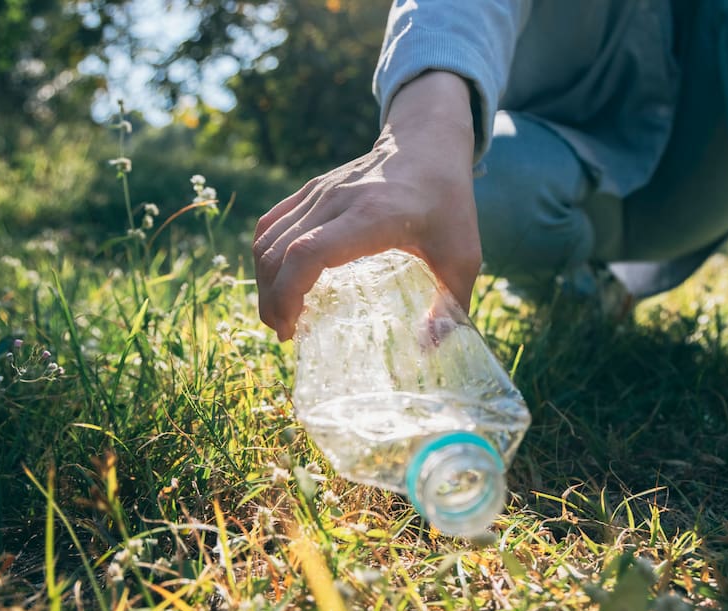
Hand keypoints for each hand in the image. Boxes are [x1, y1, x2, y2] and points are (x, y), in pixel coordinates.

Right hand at [252, 72, 478, 340]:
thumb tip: (429, 349)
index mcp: (372, 216)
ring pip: (268, 238)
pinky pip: (271, 224)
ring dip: (264, 281)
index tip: (292, 328)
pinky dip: (265, 256)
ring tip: (278, 316)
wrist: (429, 143)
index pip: (308, 252)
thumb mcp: (463, 256)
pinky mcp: (311, 189)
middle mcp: (338, 200)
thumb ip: (452, 307)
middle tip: (285, 333)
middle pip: (279, 251)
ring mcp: (320, 191)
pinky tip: (276, 284)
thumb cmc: (448, 204)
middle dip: (271, 299)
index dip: (288, 293)